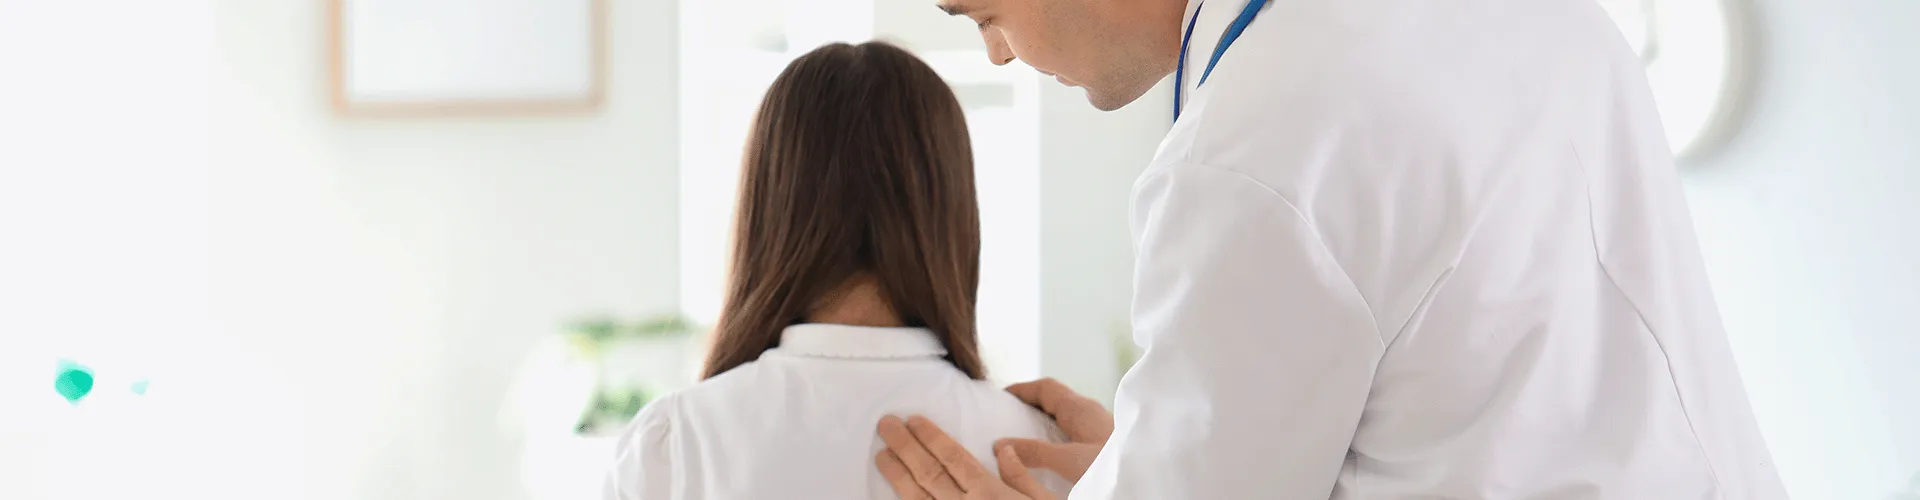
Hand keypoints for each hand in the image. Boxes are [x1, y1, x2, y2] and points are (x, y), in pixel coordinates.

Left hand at [875, 416, 1055, 499]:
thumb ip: (1022, 478)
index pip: (954, 458)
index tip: (912, 419)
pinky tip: (896, 498)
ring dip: (898, 476)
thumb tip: (1002, 449)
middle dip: (905, 447)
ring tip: (882, 456)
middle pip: (930, 474)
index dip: (931, 437)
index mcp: (991, 495)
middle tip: (885, 425)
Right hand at [997, 378, 1113, 482]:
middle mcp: (1090, 412)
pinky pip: (1074, 431)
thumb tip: (1000, 444)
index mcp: (1080, 408)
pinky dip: (1056, 434)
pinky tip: (1051, 452)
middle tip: (1006, 415)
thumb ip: (1035, 451)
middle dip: (1030, 404)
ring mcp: (1099, 426)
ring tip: (1023, 434)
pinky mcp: (1105, 443)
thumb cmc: (1115, 463)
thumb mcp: (1068, 458)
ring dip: (1044, 420)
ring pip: (1065, 416)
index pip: (1046, 387)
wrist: (1153, 473)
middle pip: (1055, 399)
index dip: (1022, 389)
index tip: (999, 395)